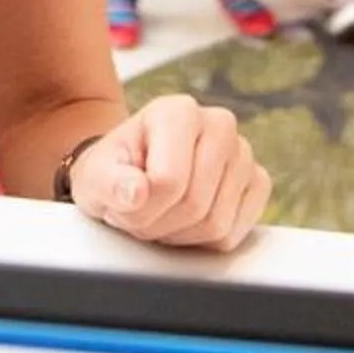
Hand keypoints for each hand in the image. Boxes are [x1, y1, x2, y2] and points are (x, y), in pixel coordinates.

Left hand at [67, 96, 269, 251]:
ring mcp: (243, 153)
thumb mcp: (95, 175)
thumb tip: (135, 194)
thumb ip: (107, 182)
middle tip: (139, 214)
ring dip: (180, 235)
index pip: (168, 181)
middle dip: (159, 223)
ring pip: (216, 224)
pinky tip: (185, 221)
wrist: (131, 177)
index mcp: (177, 111)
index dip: (141, 208)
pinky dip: (204, 241)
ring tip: (159, 215)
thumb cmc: (114, 172)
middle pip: (195, 204)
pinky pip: (234, 235)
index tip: (122, 203)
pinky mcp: (258, 183)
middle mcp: (218, 124)